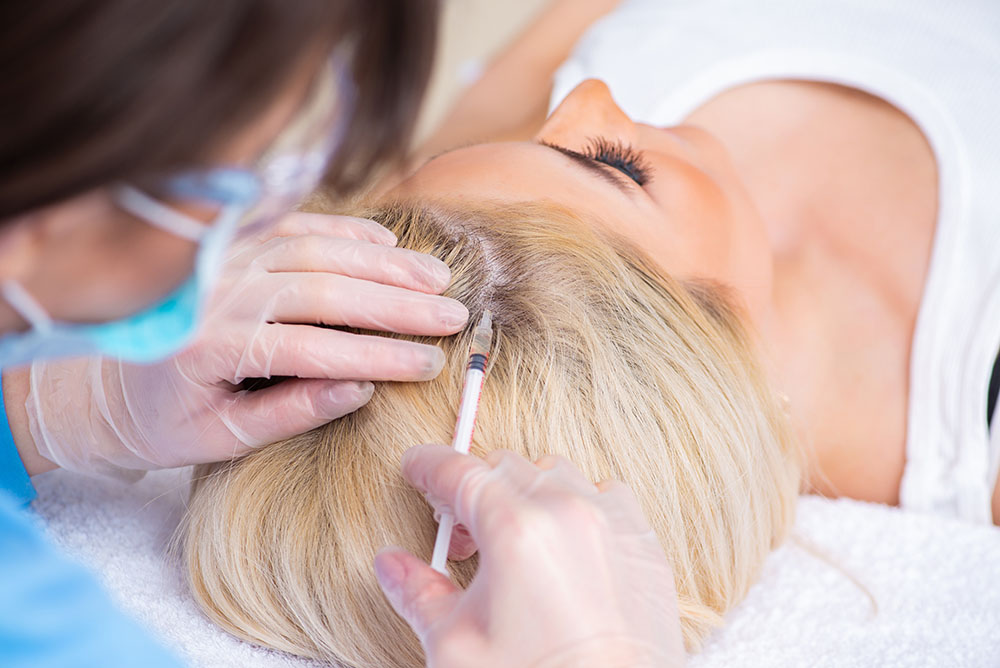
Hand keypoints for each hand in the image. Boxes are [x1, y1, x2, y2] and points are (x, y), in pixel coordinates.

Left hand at [14, 213, 468, 477]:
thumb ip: (288, 414)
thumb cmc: (163, 421)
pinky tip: (389, 245)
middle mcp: (219, 293)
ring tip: (437, 280)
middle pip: (325, 289)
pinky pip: (295, 228)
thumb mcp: (219, 439)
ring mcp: (224, 261)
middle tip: (453, 316)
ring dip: (383, 264)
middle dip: (397, 304)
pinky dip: (345, 232)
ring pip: (316, 250)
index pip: (315, 348)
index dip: (380, 355)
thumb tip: (360, 391)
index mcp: (211, 347)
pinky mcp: (231, 246)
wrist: (105, 385)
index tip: (430, 364)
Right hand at [373, 445, 685, 667]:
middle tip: (459, 536)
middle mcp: (568, 512)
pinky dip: (578, 505)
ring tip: (513, 543)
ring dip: (526, 493)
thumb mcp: (457, 648)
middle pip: (506, 466)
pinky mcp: (644, 543)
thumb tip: (392, 565)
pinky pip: (605, 496)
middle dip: (474, 489)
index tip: (416, 469)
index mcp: (516, 530)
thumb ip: (420, 593)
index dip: (429, 466)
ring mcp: (613, 522)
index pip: (460, 473)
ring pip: (557, 474)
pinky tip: (564, 546)